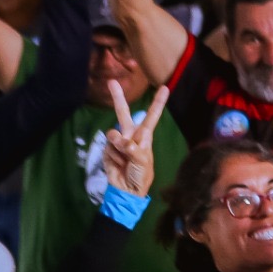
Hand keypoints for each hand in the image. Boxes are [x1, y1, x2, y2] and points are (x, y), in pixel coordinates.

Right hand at [97, 80, 168, 198]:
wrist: (126, 189)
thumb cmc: (141, 175)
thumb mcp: (143, 163)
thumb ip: (133, 150)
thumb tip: (122, 140)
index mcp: (144, 136)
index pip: (152, 116)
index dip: (158, 103)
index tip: (164, 87)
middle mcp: (131, 135)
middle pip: (123, 114)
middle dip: (117, 98)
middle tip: (111, 82)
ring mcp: (118, 141)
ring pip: (113, 134)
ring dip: (118, 145)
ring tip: (124, 158)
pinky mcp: (108, 149)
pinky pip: (108, 148)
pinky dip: (112, 156)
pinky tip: (117, 163)